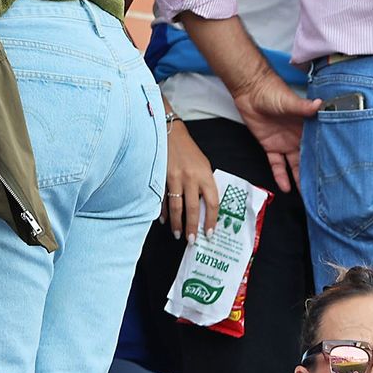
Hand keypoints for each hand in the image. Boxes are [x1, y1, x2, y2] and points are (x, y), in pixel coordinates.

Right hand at [163, 120, 219, 242]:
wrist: (169, 132)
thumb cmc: (188, 151)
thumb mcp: (203, 165)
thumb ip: (205, 184)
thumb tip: (205, 208)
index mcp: (205, 175)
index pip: (212, 203)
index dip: (211, 220)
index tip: (210, 233)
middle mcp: (191, 178)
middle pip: (193, 209)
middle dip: (192, 227)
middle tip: (192, 241)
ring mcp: (173, 177)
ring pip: (175, 206)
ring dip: (176, 223)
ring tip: (178, 234)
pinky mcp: (160, 176)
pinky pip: (161, 199)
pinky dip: (162, 211)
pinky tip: (164, 220)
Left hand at [230, 69, 321, 192]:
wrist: (250, 89)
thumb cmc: (272, 91)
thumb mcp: (289, 101)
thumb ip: (303, 106)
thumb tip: (320, 104)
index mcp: (307, 126)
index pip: (319, 145)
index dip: (327, 157)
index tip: (335, 170)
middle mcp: (298, 137)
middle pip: (309, 158)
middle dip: (316, 172)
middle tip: (324, 189)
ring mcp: (285, 143)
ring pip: (295, 165)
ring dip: (300, 178)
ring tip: (307, 193)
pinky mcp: (271, 147)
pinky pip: (277, 165)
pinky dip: (280, 176)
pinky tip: (286, 187)